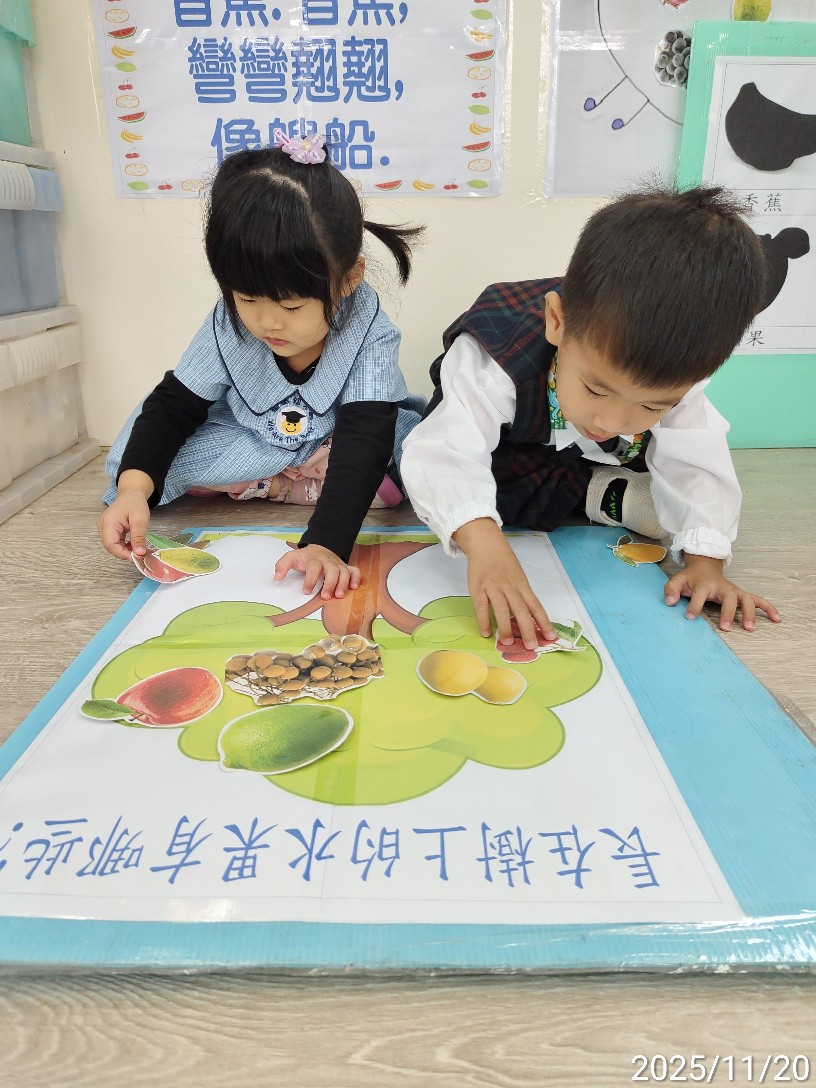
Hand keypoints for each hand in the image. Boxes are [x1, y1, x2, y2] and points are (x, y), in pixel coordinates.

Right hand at [96, 470, 153, 560]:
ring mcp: (104, 528)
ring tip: (138, 547)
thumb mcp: (140, 520)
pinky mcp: (107, 530)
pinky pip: (114, 542)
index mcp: (108, 523)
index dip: (122, 554)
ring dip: (125, 550)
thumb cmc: (135, 503)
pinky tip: (133, 544)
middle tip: (140, 552)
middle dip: (125, 552)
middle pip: (110, 547)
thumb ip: (139, 537)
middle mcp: (102, 527)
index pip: (110, 545)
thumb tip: (139, 553)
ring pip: (112, 546)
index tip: (137, 556)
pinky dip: (124, 546)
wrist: (131, 494)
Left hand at [274, 543, 360, 599]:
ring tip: (339, 595)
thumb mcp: (292, 558)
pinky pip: (354, 570)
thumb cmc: (305, 558)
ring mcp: (338, 564)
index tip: (306, 591)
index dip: (310, 579)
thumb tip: (276, 578)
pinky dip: (356, 578)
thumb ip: (282, 565)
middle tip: (326, 596)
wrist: (321, 547)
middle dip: (330, 583)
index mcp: (314, 560)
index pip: (313, 567)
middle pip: (332, 570)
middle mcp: (328, 562)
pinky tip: (354, 587)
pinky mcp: (346, 567)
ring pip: (344, 571)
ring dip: (343, 583)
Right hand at [454, 519, 555, 649]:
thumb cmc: (504, 563)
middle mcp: (510, 587)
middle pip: (521, 610)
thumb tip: (529, 618)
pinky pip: (482, 606)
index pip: (536, 606)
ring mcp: (494, 587)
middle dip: (528, 629)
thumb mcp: (518, 577)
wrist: (486, 544)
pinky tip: (486, 633)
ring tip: (508, 643)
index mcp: (522, 586)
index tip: (551, 637)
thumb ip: (522, 596)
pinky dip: (484, 620)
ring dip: (506, 627)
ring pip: (502, 609)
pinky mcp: (478, 588)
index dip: (544, 622)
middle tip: (531, 646)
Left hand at [664, 554, 780, 631]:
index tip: (690, 617)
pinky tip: (777, 619)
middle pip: (729, 598)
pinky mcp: (742, 595)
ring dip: (750, 613)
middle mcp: (722, 588)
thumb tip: (669, 602)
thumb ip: (671, 590)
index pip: (700, 594)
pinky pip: (759, 600)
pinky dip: (769, 608)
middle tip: (726, 629)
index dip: (695, 606)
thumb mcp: (677, 580)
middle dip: (728, 613)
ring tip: (750, 629)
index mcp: (705, 584)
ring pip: (747, 599)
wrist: (705, 567)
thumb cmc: (691, 578)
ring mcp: (734, 591)